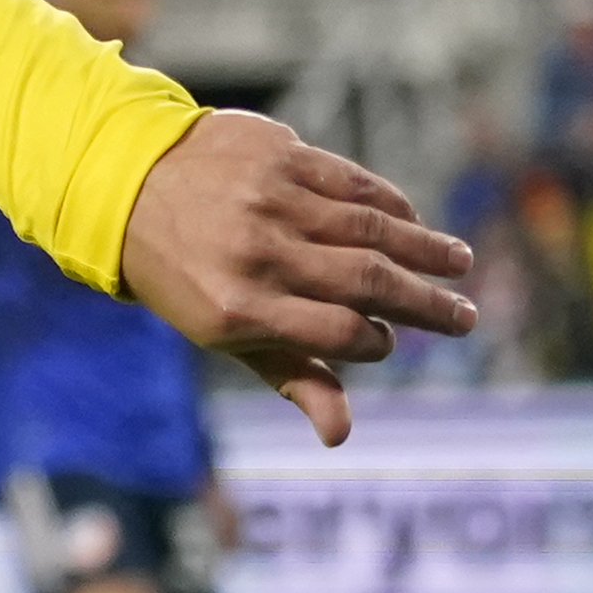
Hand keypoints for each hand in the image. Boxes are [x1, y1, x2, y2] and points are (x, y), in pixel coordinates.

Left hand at [118, 111, 476, 447]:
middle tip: (465, 317)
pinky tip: (414, 224)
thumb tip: (342, 436)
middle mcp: (259, 254)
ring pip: (372, 229)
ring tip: (459, 265)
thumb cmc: (182, 273)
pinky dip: (392, 206)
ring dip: (426, 250)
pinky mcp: (281, 156)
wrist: (127, 184)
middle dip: (426, 304)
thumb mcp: (220, 333)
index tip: (388, 344)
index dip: (374, 343)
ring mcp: (272, 201)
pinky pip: (354, 184)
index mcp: (239, 309)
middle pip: (367, 282)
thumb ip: (290, 375)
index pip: (336, 334)